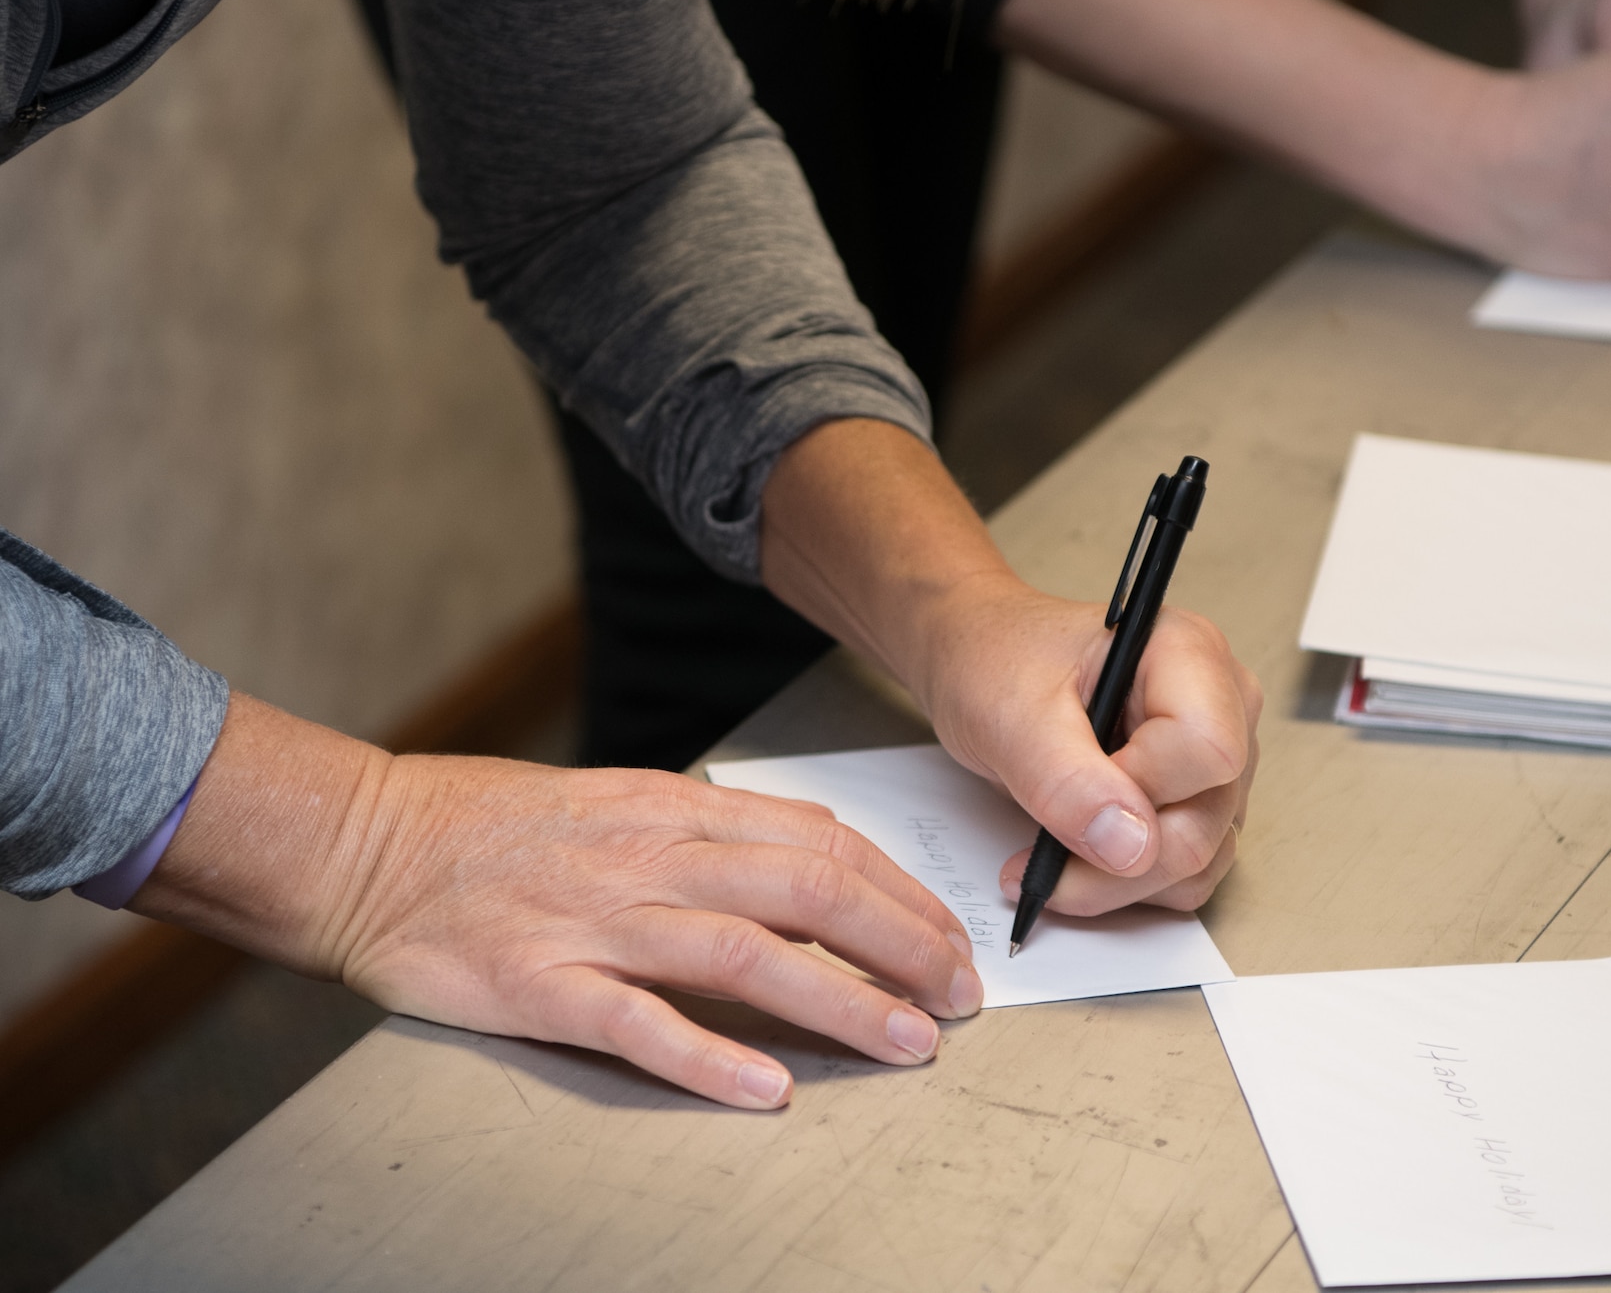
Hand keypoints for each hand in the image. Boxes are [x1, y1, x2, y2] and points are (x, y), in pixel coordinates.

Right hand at [135, 694, 983, 1110]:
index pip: (823, 845)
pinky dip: (709, 1058)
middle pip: (808, 892)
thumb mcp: (624, 800)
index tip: (952, 938)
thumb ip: (718, 828)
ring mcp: (596, 922)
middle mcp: (650, 859)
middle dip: (902, 945)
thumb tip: (818, 850)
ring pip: (745, 956)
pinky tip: (768, 1089)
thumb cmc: (498, 827)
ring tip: (907, 1042)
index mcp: (676, 810)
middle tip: (961, 997)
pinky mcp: (540, 986)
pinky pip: (638, 1024)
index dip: (902, 894)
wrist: (371, 845)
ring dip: (841, 1002)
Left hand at [914, 576, 1261, 917]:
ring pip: (1202, 857)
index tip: (1071, 794)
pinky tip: (1071, 862)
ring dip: (1120, 882)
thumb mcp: (1011, 714)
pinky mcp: (1196, 803)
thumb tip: (1131, 847)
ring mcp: (1212, 761)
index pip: (1208, 750)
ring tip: (1046, 862)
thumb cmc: (997, 662)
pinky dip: (1127, 885)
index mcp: (1188, 655)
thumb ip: (1066, 779)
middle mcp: (1220, 706)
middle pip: (1206, 816)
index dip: (1140, 789)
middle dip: (1119, 861)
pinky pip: (1186, 873)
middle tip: (1038, 862)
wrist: (981, 665)